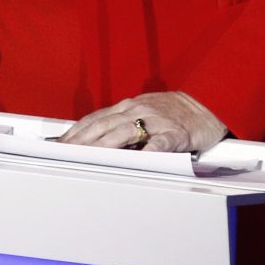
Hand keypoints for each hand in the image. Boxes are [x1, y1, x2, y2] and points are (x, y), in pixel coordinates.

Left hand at [57, 91, 227, 153]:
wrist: (204, 105)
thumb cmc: (170, 113)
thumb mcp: (141, 113)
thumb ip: (119, 124)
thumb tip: (92, 139)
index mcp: (126, 107)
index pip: (94, 119)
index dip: (75, 131)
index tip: (59, 144)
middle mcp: (137, 110)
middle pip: (103, 125)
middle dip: (82, 140)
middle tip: (66, 153)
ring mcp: (155, 120)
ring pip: (125, 132)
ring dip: (104, 145)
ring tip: (89, 157)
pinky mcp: (175, 132)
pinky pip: (160, 142)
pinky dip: (147, 150)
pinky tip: (137, 159)